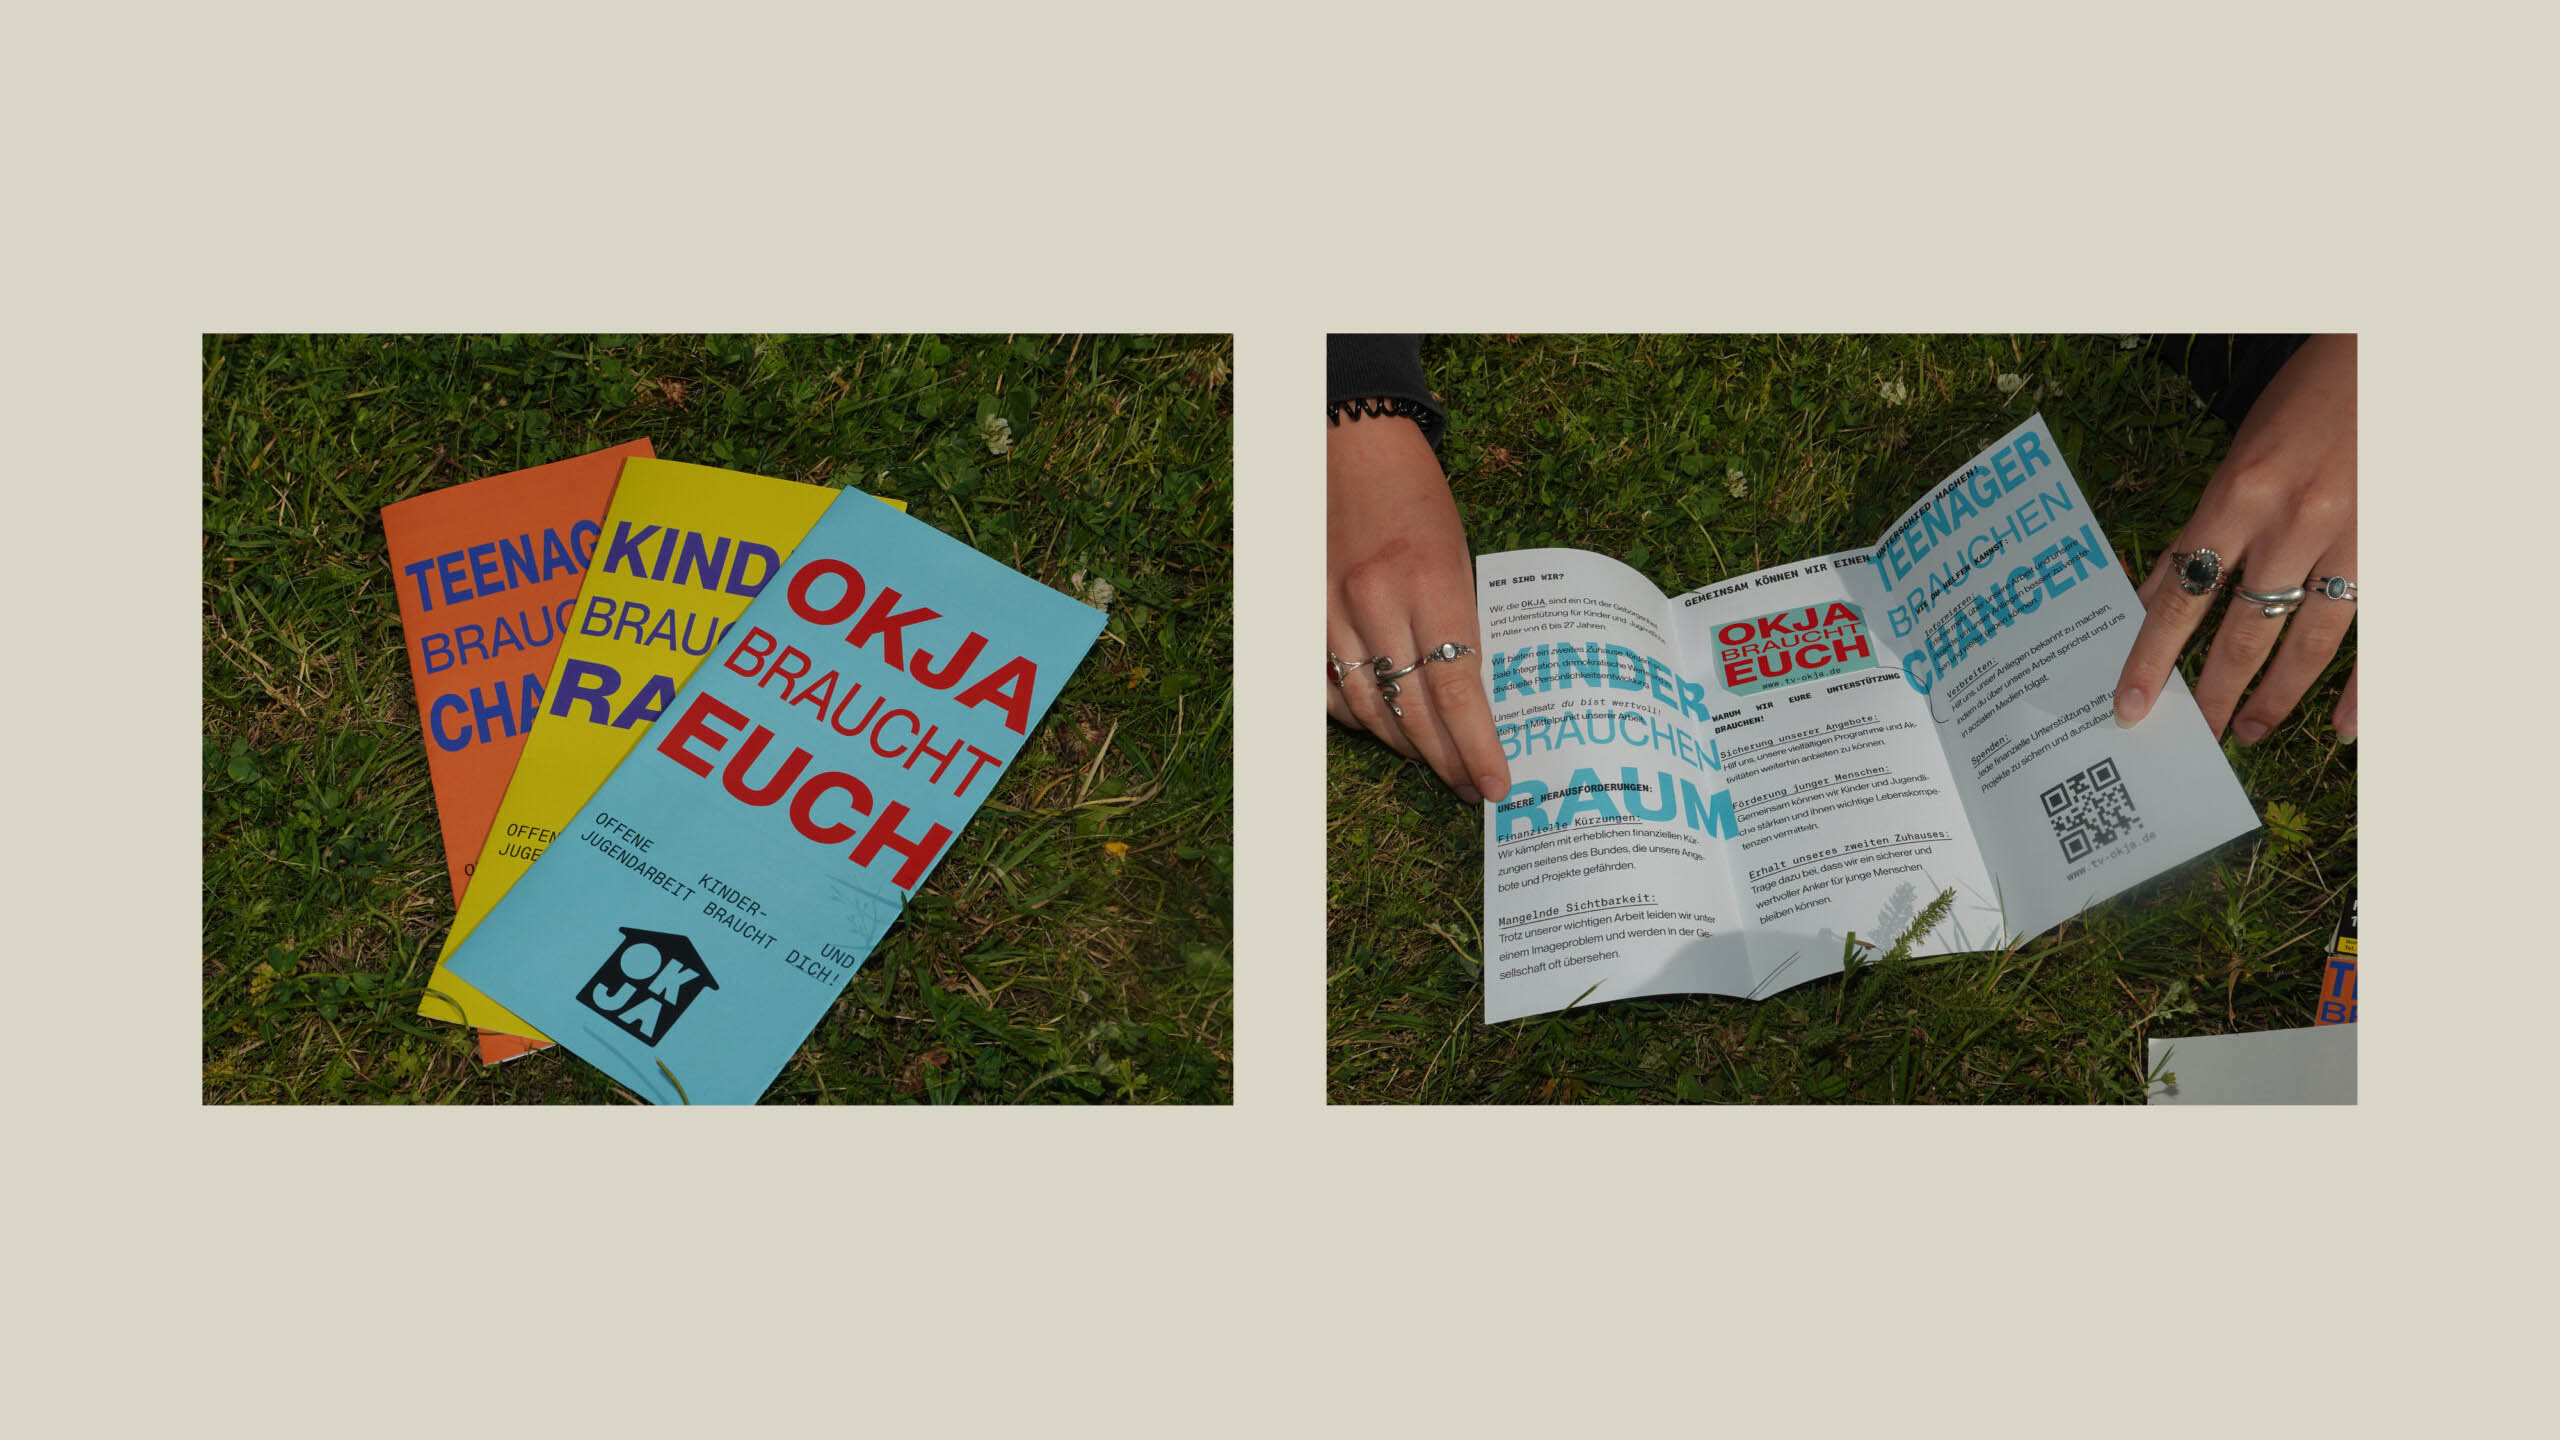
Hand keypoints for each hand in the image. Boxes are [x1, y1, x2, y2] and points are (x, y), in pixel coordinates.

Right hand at [1327, 415, 1510, 803]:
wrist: (1351, 443)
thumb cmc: (1417, 495)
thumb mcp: (1459, 556)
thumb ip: (1459, 621)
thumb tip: (1473, 696)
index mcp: (1430, 582)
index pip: (1457, 691)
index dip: (1477, 748)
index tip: (1495, 784)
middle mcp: (1376, 602)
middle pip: (1412, 711)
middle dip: (1445, 758)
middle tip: (1468, 783)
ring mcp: (1331, 610)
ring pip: (1367, 708)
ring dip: (1402, 744)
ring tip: (1432, 761)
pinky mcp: (1302, 613)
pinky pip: (1326, 687)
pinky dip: (1354, 715)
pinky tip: (1379, 726)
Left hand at [2114, 334, 2357, 744]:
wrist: (2389, 354)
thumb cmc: (2305, 400)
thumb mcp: (2240, 455)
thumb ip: (2207, 525)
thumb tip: (2165, 589)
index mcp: (2238, 495)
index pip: (2180, 597)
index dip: (2151, 659)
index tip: (2129, 705)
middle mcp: (2291, 524)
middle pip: (2242, 632)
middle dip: (2214, 692)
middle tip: (2195, 735)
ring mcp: (2351, 538)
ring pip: (2308, 642)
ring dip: (2277, 695)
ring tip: (2252, 730)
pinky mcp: (2398, 545)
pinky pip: (2378, 633)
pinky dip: (2364, 687)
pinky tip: (2346, 728)